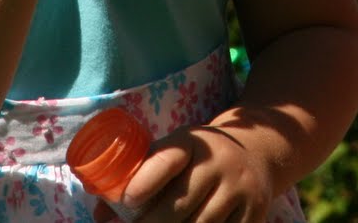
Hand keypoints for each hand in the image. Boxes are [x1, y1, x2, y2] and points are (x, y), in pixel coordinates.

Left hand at [93, 125, 274, 222]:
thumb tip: (100, 215)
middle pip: (179, 205)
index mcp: (193, 143)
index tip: (128, 201)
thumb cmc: (199, 159)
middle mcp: (220, 162)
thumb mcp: (174, 153)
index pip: (167, 160)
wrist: (257, 154)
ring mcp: (240, 189)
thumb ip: (140, 176)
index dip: (145, 182)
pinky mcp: (255, 214)